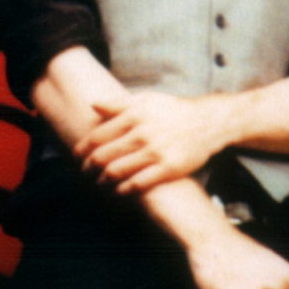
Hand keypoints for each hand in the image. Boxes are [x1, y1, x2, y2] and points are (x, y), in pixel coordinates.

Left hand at [76, 90, 225, 192]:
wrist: (210, 122)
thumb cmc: (175, 110)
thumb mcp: (148, 99)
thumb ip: (119, 104)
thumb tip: (93, 105)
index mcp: (136, 115)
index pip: (98, 136)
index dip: (83, 148)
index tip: (78, 155)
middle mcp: (143, 133)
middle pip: (103, 156)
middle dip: (89, 167)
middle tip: (86, 171)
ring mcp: (156, 152)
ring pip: (116, 172)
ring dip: (102, 179)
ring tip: (100, 180)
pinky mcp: (168, 168)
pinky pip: (136, 184)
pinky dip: (122, 189)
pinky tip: (119, 189)